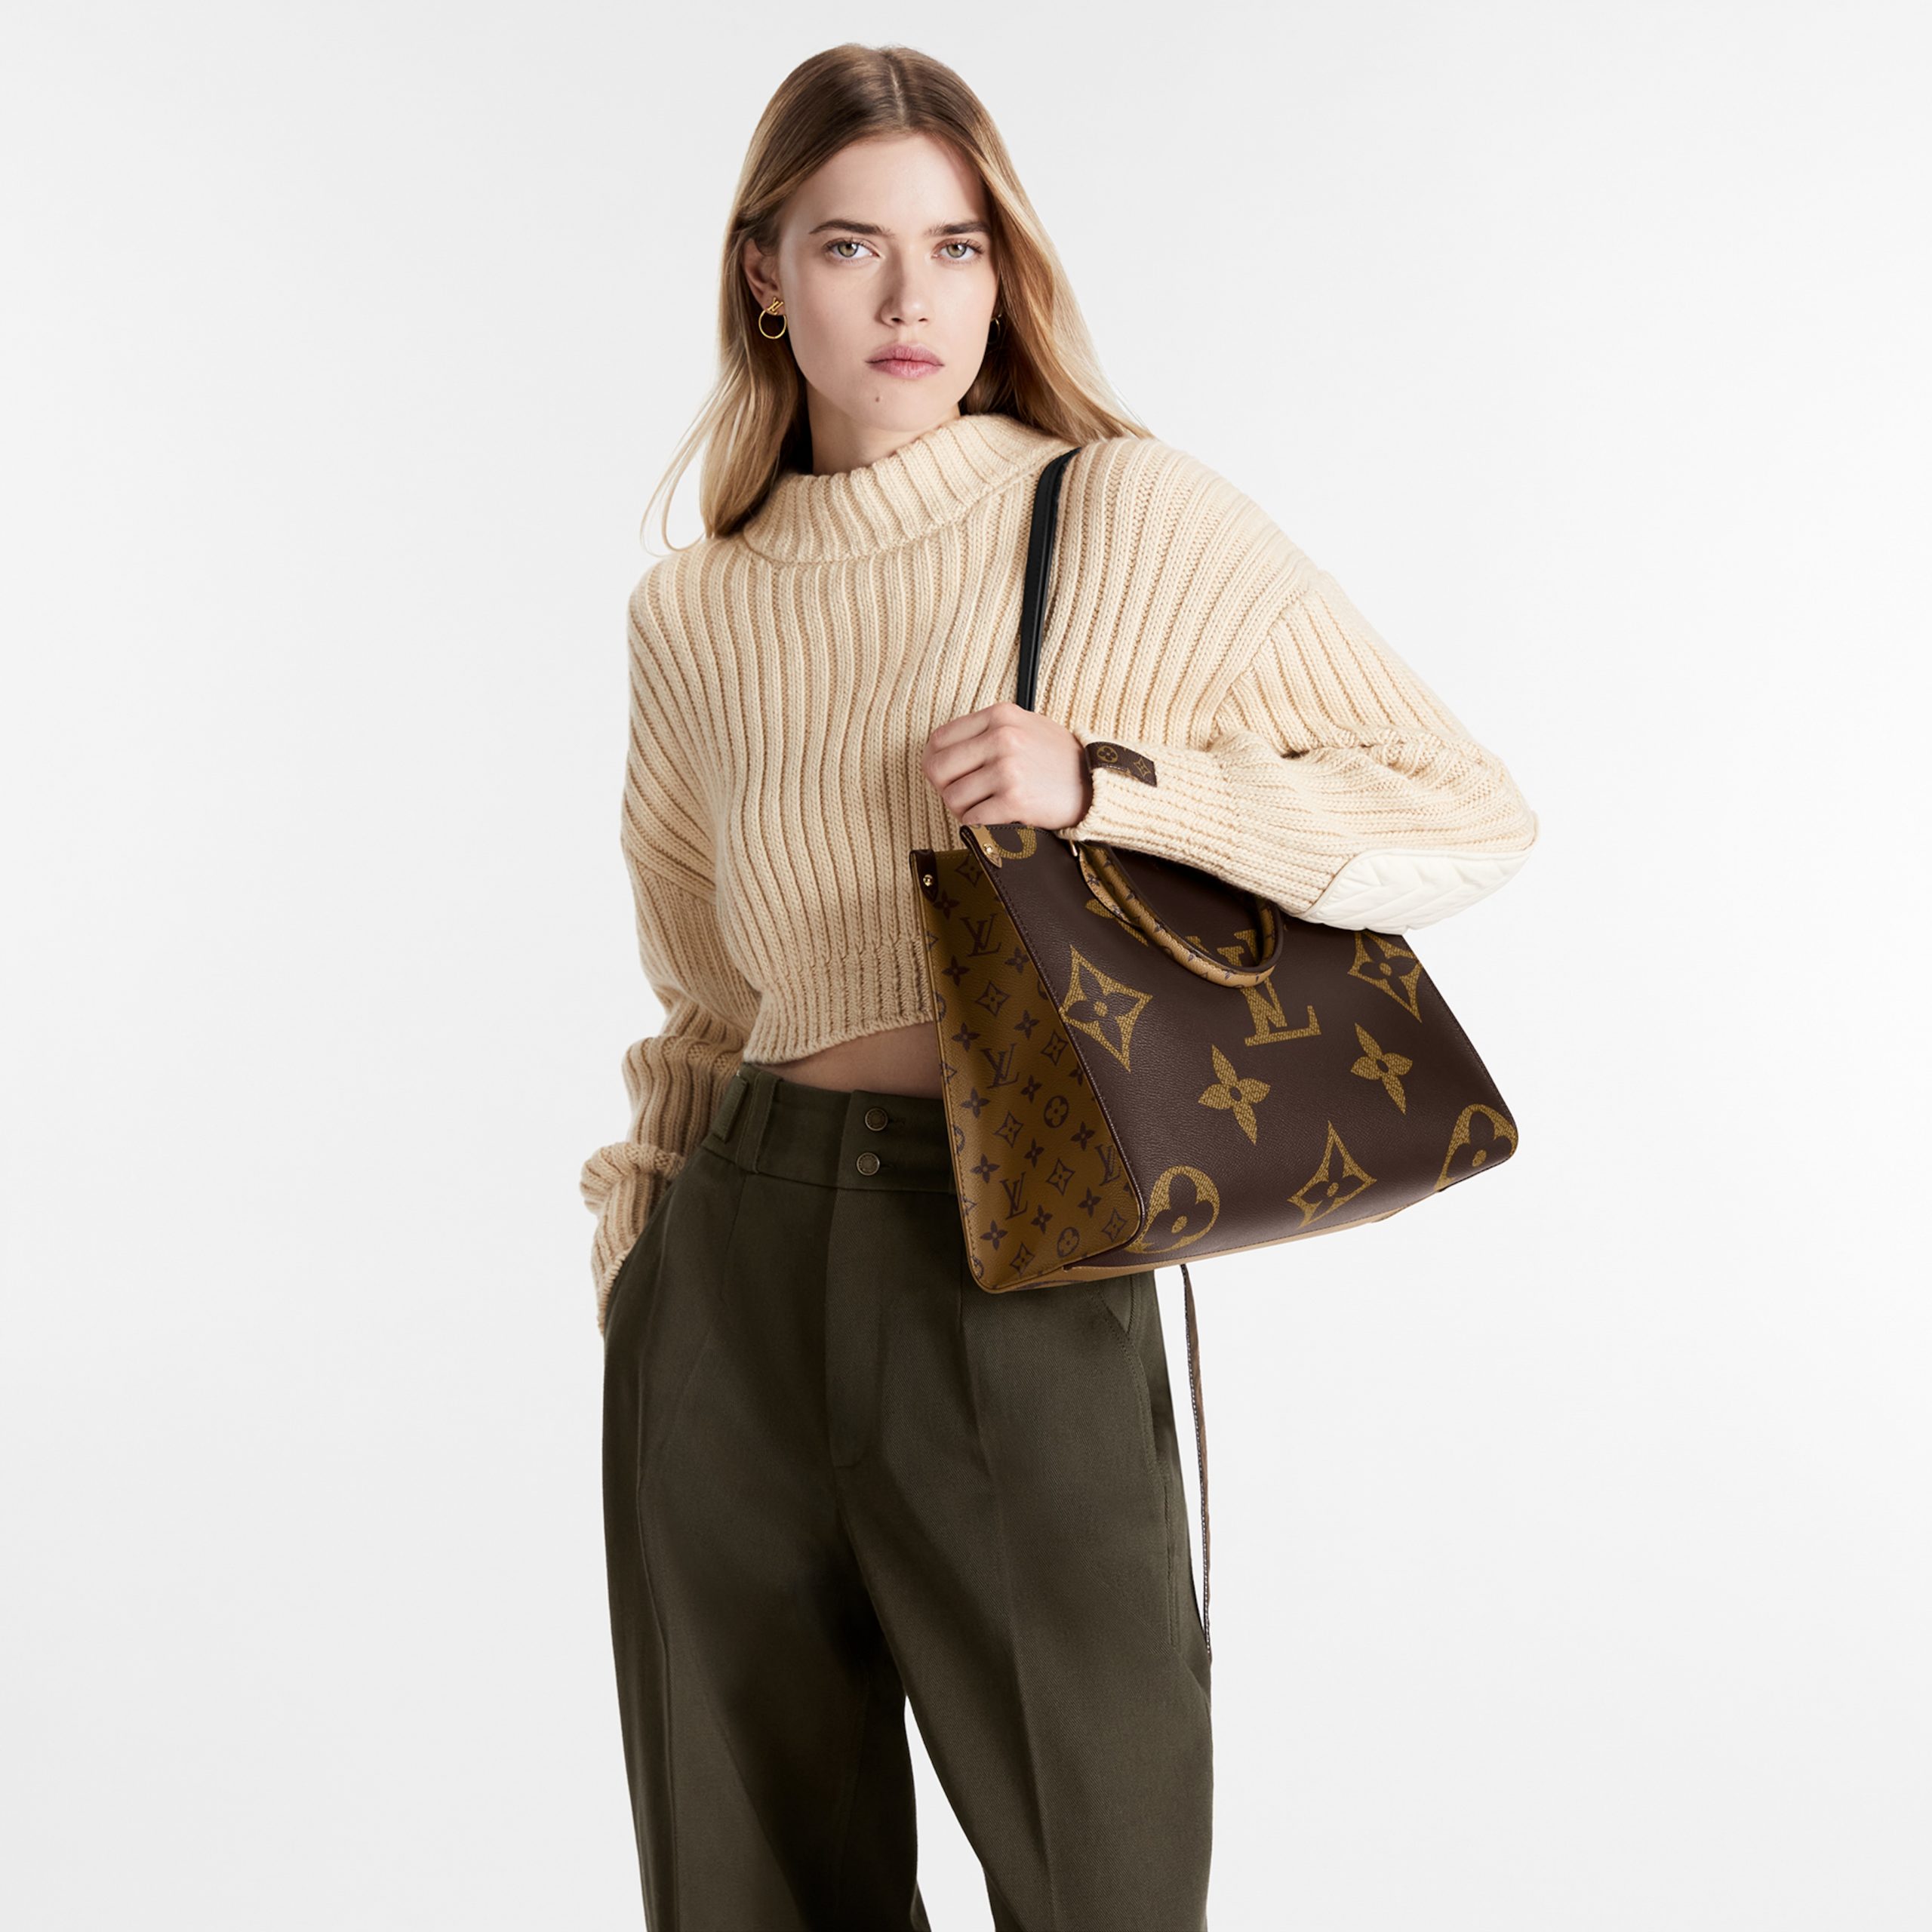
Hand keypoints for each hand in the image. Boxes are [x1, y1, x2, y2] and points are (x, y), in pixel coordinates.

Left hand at [921, 701, 1091, 831]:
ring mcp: (1007, 769)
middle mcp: (1001, 738)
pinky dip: (978, 826)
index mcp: (999, 716)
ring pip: (953, 798)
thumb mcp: (1024, 726)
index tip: (946, 776)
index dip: (935, 763)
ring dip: (963, 810)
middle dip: (945, 789)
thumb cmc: (1057, 759)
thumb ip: (985, 732)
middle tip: (963, 798)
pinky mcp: (1015, 800)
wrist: (1097, 783)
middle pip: (938, 769)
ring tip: (984, 808)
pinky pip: (972, 820)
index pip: (939, 739)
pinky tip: (995, 820)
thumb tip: (940, 752)